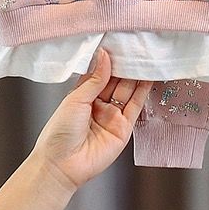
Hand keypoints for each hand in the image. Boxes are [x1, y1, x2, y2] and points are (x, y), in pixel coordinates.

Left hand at [30, 48, 152, 191]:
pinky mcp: (124, 128)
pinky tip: (149, 77)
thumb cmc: (59, 133)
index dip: (111, 59)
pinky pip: (136, 106)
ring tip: (148, 58)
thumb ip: (95, 79)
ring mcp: (113, 115)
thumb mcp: (76, 99)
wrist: (62, 166)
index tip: (121, 43)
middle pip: (117, 80)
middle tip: (138, 47)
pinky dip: (144, 91)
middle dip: (127, 65)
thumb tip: (104, 55)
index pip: (102, 72)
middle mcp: (100, 104)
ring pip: (129, 91)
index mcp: (84, 95)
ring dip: (138, 75)